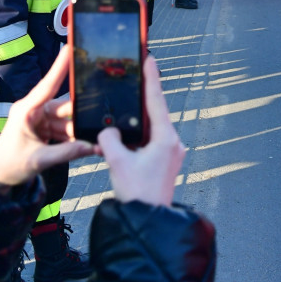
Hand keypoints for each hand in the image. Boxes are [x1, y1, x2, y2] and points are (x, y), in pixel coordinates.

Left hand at [0, 45, 94, 190]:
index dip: (60, 67)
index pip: (48, 85)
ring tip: (90, 142)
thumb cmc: (10, 164)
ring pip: (68, 119)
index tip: (70, 48)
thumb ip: (66, 153)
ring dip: (78, 131)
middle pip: (64, 107)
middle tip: (98, 122)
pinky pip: (66, 129)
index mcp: (26, 110)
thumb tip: (92, 146)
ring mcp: (40, 119)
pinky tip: (83, 145)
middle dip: (80, 116)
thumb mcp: (38, 160)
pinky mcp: (45, 128)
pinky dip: (74, 138)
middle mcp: (34, 110)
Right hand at [97, 56, 184, 206]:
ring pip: (150, 128)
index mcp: (166, 139)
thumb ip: (110, 139)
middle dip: (142, 96)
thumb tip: (108, 131)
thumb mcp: (117, 161)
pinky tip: (122, 133)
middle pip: (155, 113)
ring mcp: (170, 153)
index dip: (151, 78)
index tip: (150, 58)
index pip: (157, 101)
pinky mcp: (164, 162)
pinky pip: (149, 141)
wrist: (147, 222)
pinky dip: (136, 136)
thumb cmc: (137, 193)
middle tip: (136, 74)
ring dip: (136, 120)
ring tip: (126, 102)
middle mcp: (172, 143)